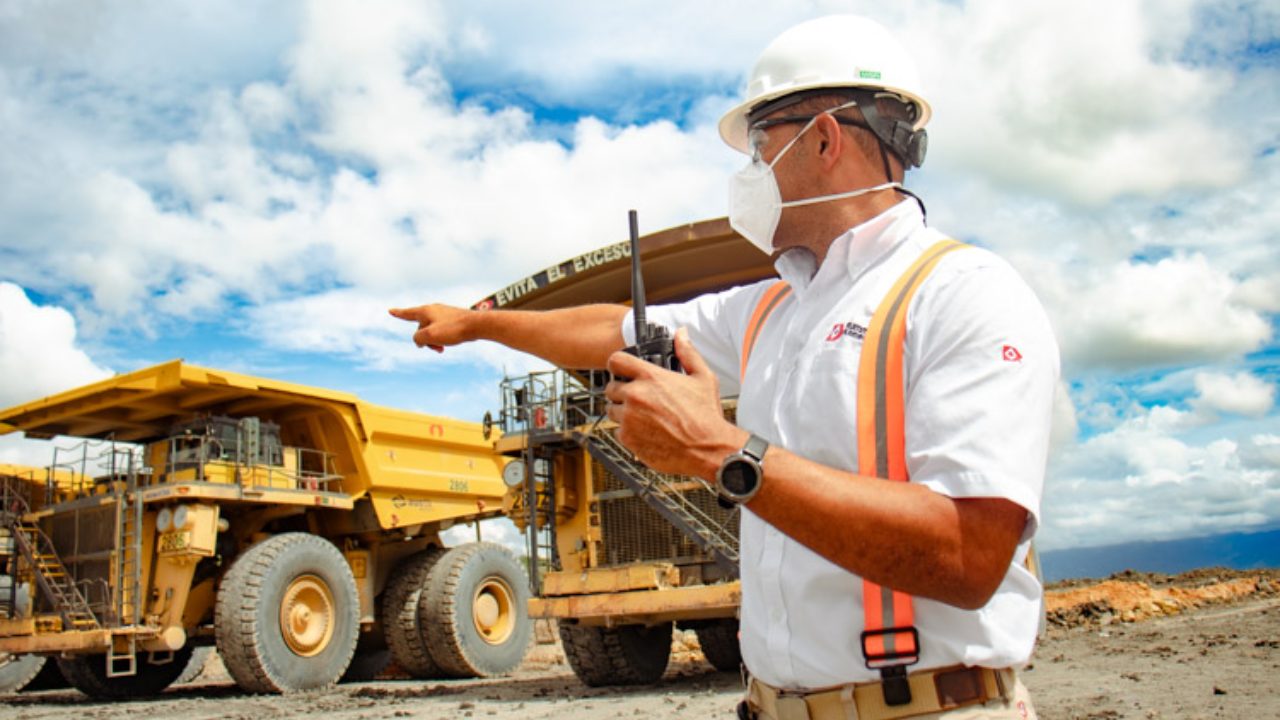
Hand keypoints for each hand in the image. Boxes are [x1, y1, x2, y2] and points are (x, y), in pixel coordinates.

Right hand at [388, 304, 473, 352]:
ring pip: (432, 331)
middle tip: (437, 348)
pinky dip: (442, 339)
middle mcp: (434, 310)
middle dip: (425, 340)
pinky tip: (450, 343)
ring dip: (434, 342)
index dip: (398, 314)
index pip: (408, 313)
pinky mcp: (453, 319)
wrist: (478, 325)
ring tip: (443, 348)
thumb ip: (418, 338)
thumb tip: (419, 340)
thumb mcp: (429, 335)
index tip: (390, 310)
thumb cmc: (454, 329)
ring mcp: (444, 314)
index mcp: (426, 311)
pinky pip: (442, 331)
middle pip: (421, 328)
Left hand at [604, 328, 746, 478]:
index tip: (621, 371)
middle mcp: (635, 395)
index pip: (616, 361)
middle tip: (638, 398)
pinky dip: (628, 432)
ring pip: (612, 410)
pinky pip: (618, 431)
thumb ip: (688, 353)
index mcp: (650, 377)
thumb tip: (682, 334)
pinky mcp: (628, 438)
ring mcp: (629, 418)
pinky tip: (646, 432)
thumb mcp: (703, 377)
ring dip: (623, 412)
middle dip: (622, 391)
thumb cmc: (706, 415)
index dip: (617, 365)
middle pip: (610, 388)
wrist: (707, 449)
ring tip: (644, 417)